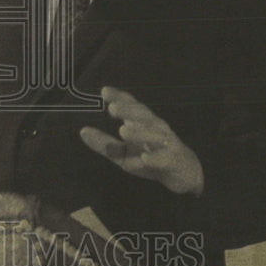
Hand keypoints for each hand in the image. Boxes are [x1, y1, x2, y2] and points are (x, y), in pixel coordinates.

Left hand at [79, 86, 203, 195]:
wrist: (184, 174)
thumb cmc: (150, 157)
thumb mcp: (123, 153)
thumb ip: (104, 143)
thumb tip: (82, 131)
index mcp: (143, 123)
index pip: (132, 105)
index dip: (119, 97)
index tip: (104, 92)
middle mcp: (155, 128)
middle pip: (144, 115)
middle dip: (129, 110)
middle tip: (113, 107)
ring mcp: (166, 143)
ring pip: (155, 134)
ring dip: (140, 132)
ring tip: (123, 130)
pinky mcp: (173, 160)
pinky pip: (165, 157)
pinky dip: (155, 157)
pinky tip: (145, 157)